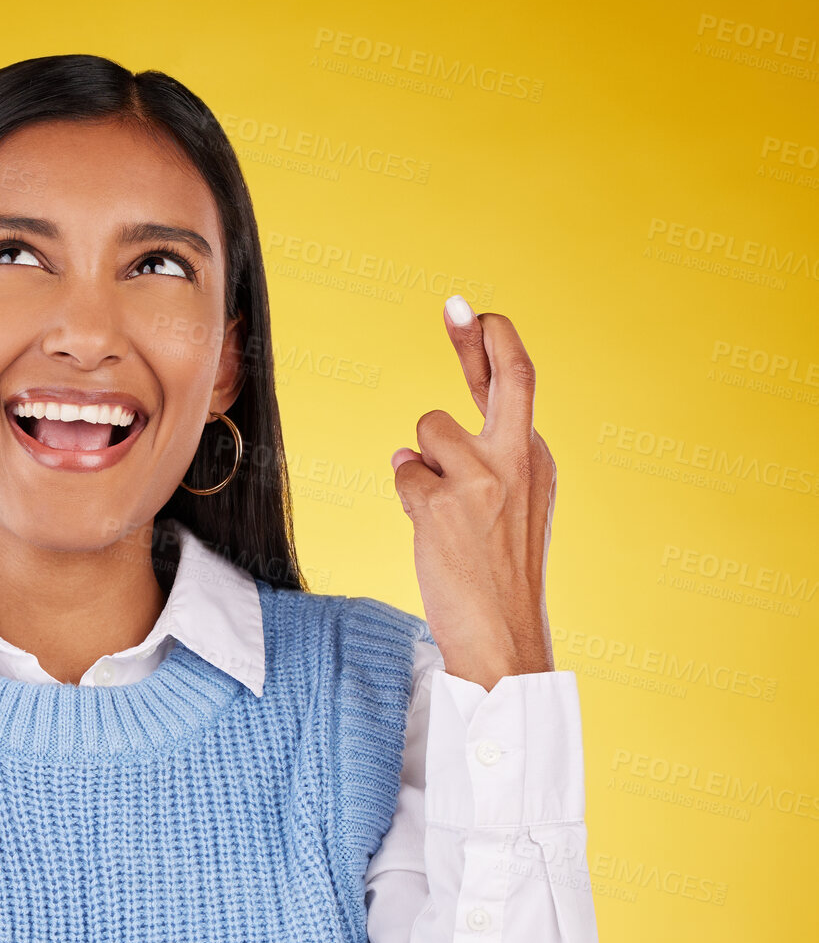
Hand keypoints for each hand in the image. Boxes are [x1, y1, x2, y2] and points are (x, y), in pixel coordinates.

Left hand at [390, 299, 556, 691]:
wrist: (503, 636)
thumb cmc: (499, 578)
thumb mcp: (509, 509)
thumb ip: (479, 463)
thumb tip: (419, 441)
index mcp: (537, 458)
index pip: (519, 383)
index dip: (492, 342)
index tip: (471, 312)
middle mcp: (519, 459)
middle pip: (507, 374)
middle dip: (481, 335)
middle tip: (458, 305)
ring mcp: (483, 478)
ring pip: (427, 432)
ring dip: (420, 463)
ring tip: (442, 513)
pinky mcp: (444, 503)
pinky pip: (405, 475)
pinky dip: (408, 495)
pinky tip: (431, 529)